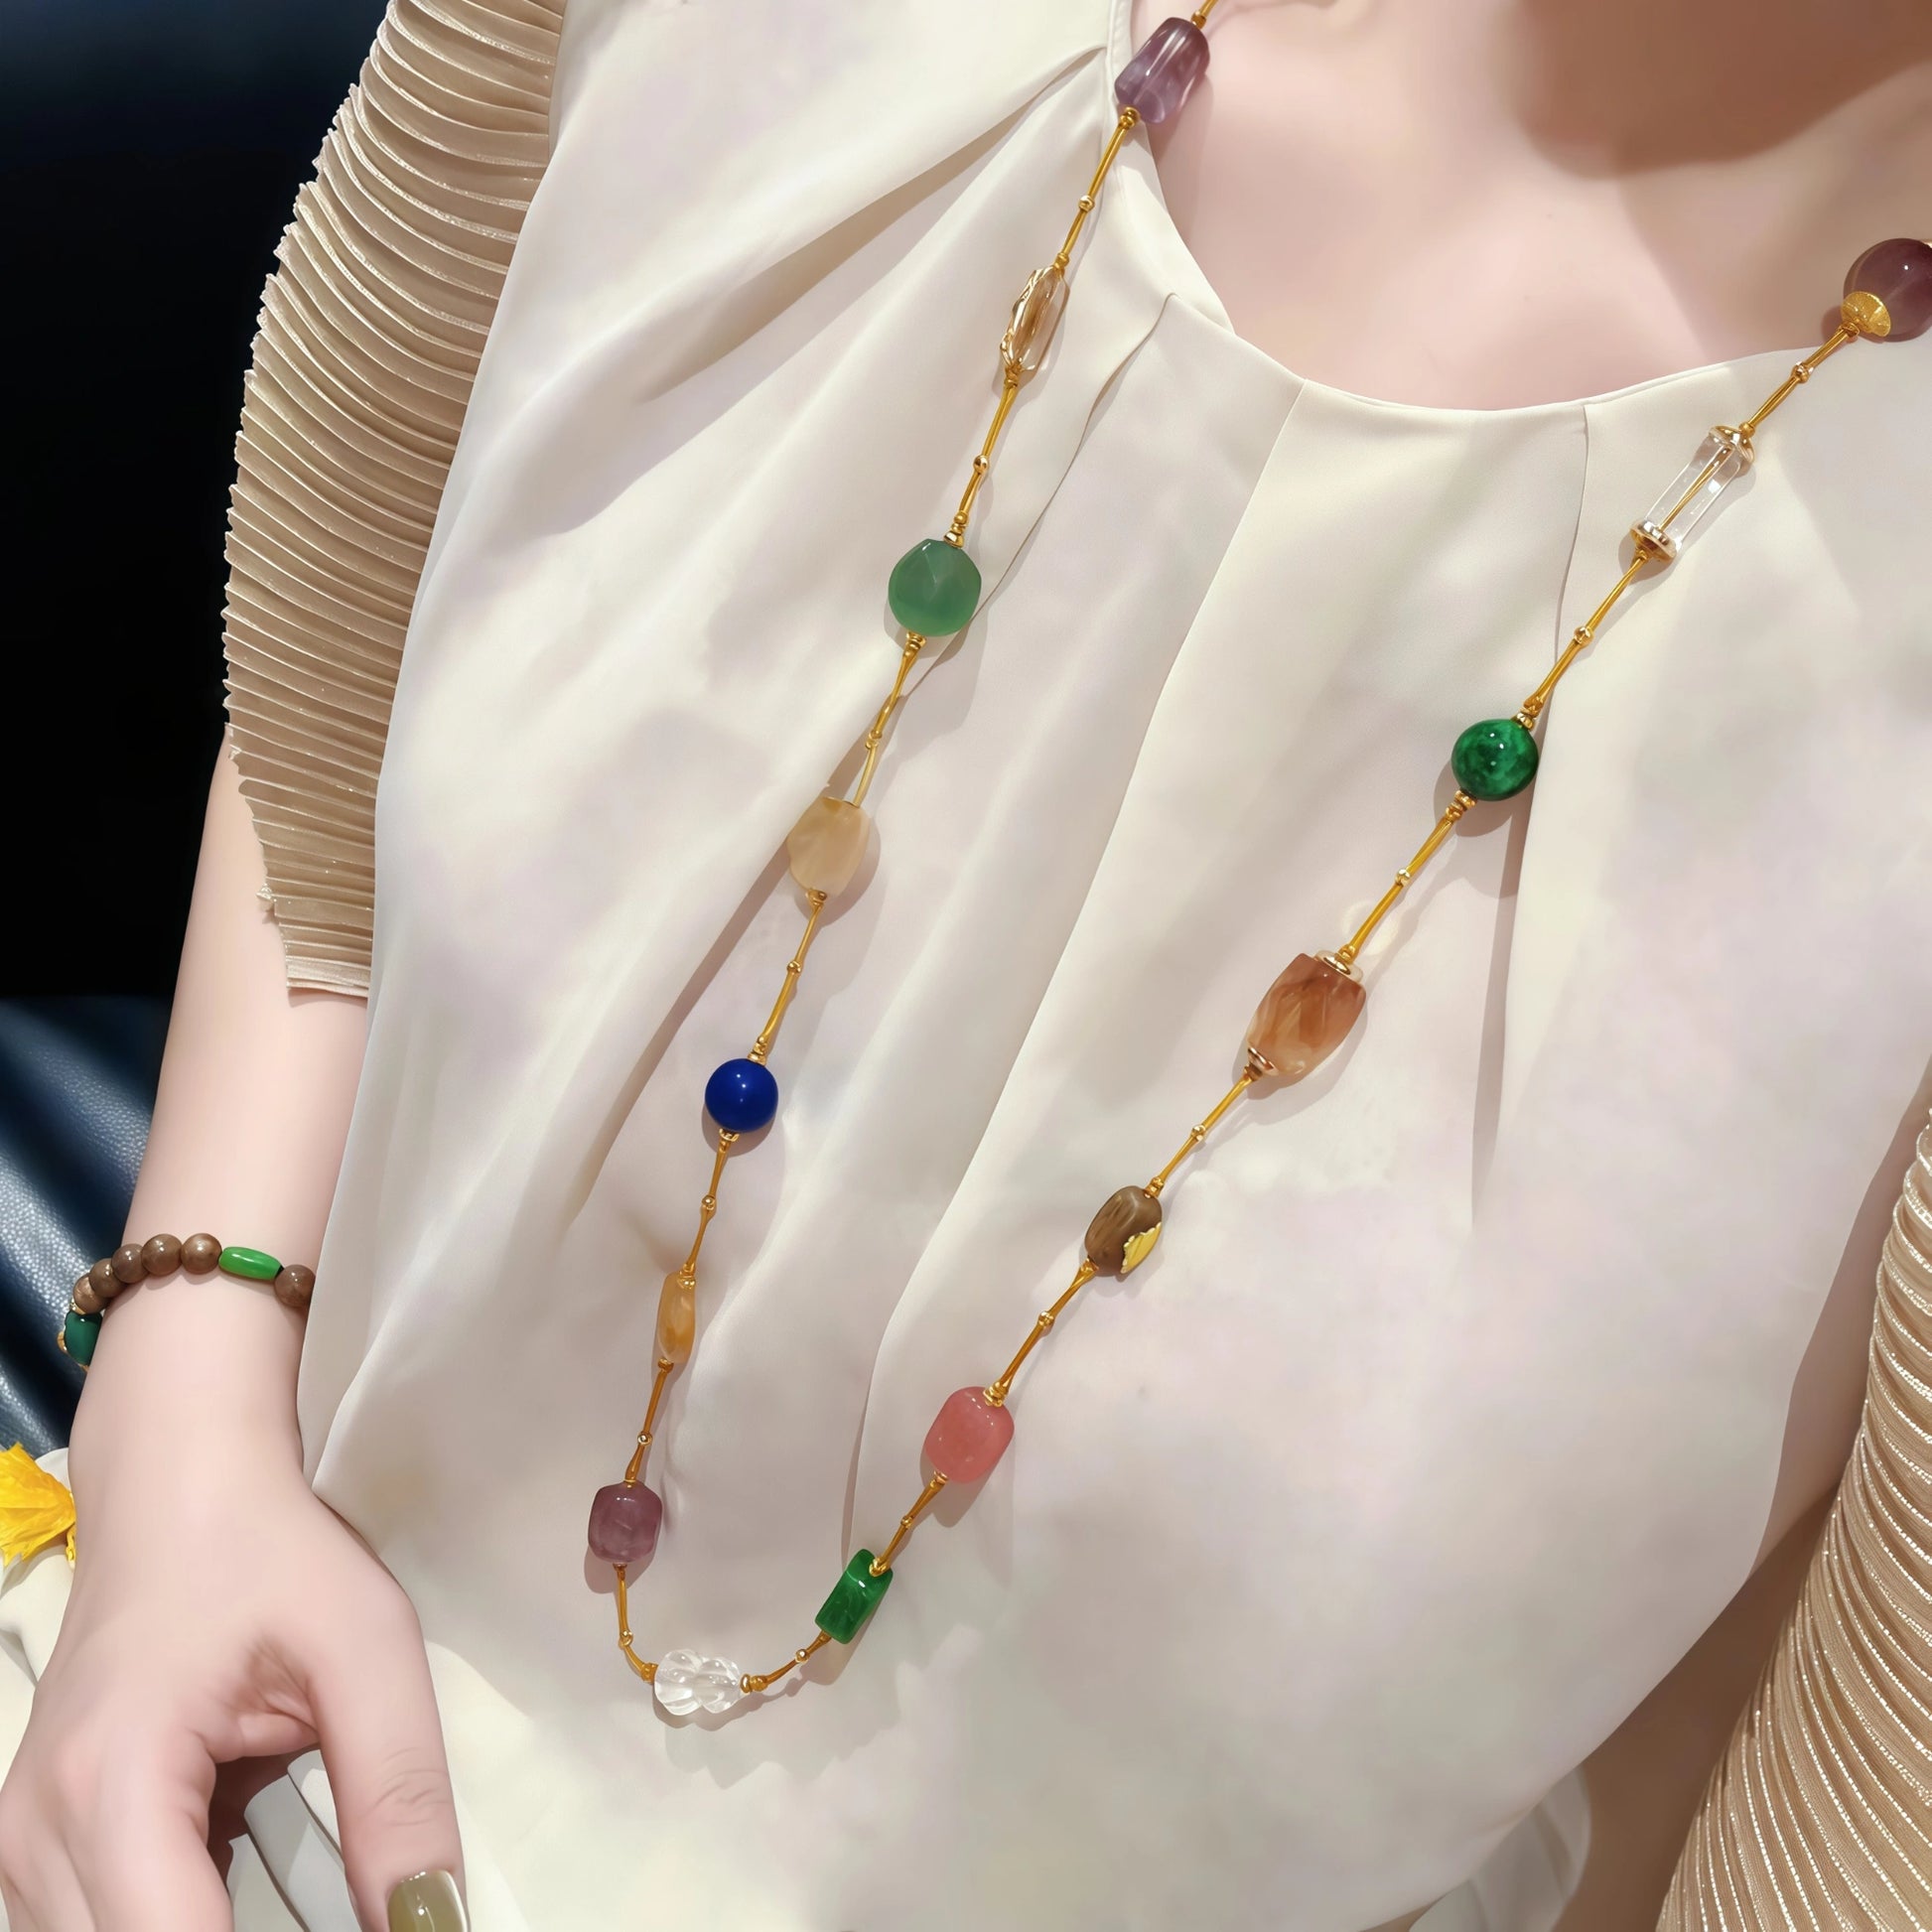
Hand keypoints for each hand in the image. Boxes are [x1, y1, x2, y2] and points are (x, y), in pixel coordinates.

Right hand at [0, 1413, 459, 1930]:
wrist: (178, 1484)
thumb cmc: (269, 1550)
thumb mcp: (366, 1648)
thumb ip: (398, 1791)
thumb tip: (435, 1921)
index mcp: (113, 1786)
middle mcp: (39, 1832)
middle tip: (352, 1915)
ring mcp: (25, 1841)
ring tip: (301, 1902)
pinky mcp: (40, 1839)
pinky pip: (99, 1926)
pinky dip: (179, 1922)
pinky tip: (244, 1883)